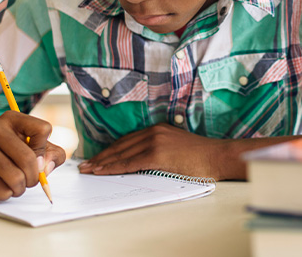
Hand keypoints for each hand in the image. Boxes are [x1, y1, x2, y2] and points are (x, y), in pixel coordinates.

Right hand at [0, 111, 65, 199]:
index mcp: (13, 118)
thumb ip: (53, 155)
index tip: (38, 156)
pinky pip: (2, 190)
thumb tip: (45, 168)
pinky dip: (8, 194)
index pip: (43, 129)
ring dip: (22, 188)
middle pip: (28, 158)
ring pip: (16, 177)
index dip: (45, 149)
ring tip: (18, 184)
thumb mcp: (38, 149)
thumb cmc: (12, 156)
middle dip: (35, 176)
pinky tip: (2, 187)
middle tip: (31, 180)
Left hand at [78, 123, 226, 179]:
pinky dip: (113, 168)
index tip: (96, 158)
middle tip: (85, 165)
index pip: (127, 140)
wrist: (216, 156)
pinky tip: (102, 172)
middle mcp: (154, 131)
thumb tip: (139, 161)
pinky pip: (129, 162)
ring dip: (102, 163)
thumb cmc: (200, 156)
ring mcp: (155, 141)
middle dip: (101, 156)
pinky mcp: (157, 154)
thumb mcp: (175, 147)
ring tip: (89, 170)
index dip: (109, 150)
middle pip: (120, 145)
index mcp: (157, 129)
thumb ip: (157, 149)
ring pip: (122, 154)